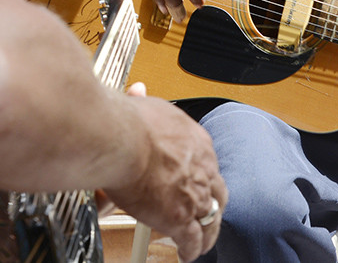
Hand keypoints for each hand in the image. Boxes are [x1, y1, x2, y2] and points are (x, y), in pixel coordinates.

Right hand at [103, 82, 226, 261]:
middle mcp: (202, 168)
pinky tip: (188, 255)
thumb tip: (136, 91)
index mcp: (196, 141)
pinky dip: (191, 249)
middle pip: (217, 192)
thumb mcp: (141, 105)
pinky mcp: (179, 218)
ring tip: (203, 242)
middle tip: (208, 214)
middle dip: (214, 205)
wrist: (120, 140)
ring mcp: (194, 194)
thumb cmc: (126, 122)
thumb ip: (142, 102)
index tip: (195, 181)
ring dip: (207, 231)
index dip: (201, 175)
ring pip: (210, 219)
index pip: (207, 162)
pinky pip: (192, 239)